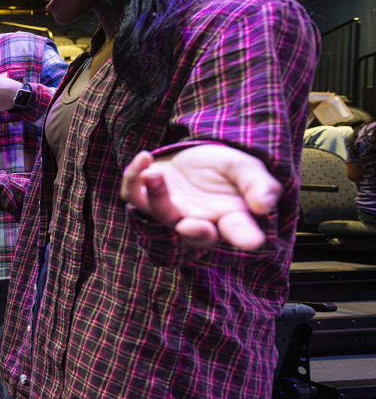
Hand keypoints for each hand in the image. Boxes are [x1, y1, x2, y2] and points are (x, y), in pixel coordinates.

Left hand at [120, 144, 281, 249]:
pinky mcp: (144, 198)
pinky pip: (132, 194)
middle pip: (195, 235)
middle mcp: (198, 221)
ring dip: (157, 195)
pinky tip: (144, 156)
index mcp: (228, 217)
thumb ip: (258, 185)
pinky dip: (134, 176)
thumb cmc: (221, 169)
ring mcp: (168, 212)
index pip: (238, 230)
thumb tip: (265, 205)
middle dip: (193, 232)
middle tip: (190, 225)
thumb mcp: (244, 168)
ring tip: (155, 174)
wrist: (191, 157)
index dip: (244, 236)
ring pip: (160, 213)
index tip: (252, 241)